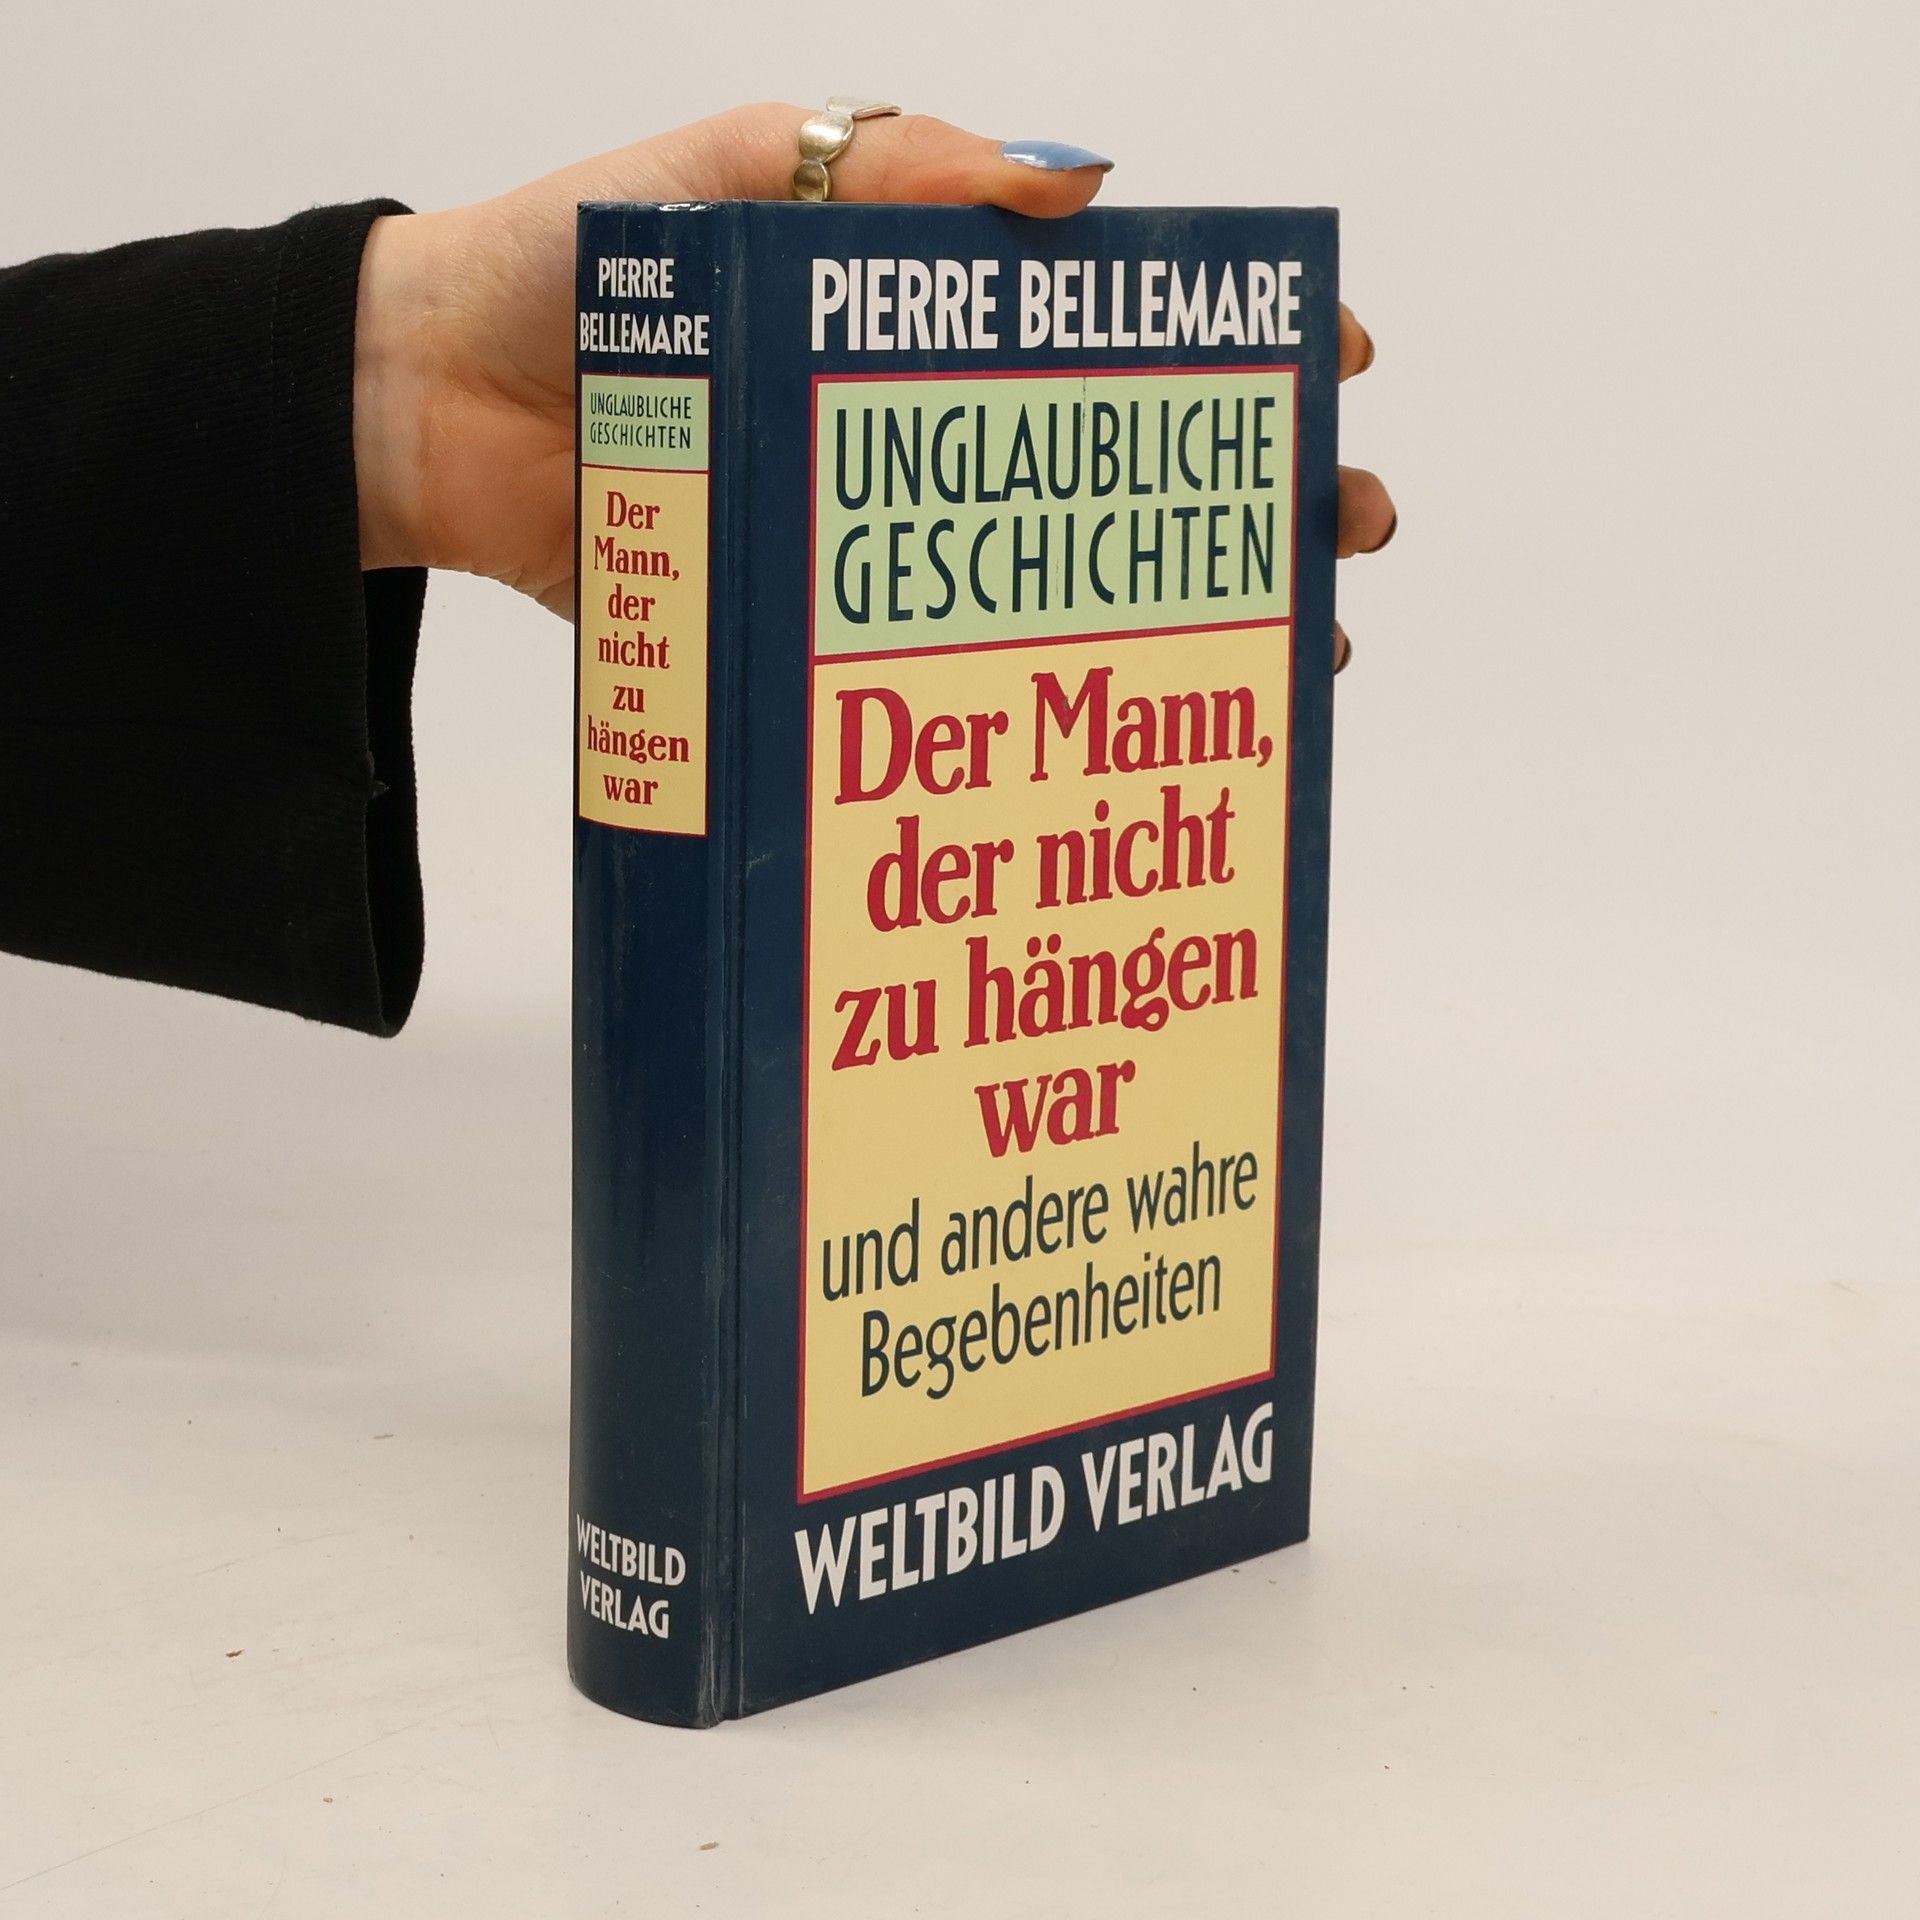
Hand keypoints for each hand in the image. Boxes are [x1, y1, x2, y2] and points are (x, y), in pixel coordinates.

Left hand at [352, 102, 1395, 655]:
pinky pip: (925, 662)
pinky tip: (1096, 720)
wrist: (428, 402)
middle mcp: (912, 427)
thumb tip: (1078, 187)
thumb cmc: (577, 263)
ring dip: (1164, 611)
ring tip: (1277, 649)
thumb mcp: (750, 175)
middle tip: (1338, 526)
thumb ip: (904, 171)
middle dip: (1236, 495)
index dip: (1218, 346)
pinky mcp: (804, 620)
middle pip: (1109, 467)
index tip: (1324, 366)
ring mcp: (867, 533)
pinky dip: (1012, 696)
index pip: (1107, 327)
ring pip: (1045, 577)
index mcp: (918, 307)